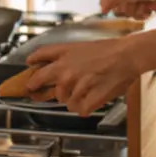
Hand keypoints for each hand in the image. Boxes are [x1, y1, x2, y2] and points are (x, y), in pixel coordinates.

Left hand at [25, 38, 139, 115]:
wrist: (127, 56)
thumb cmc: (110, 50)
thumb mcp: (82, 46)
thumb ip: (65, 56)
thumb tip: (50, 67)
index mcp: (64, 54)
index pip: (38, 57)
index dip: (31, 64)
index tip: (28, 69)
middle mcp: (65, 70)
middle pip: (39, 82)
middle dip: (35, 88)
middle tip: (34, 92)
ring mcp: (75, 86)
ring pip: (64, 100)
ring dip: (73, 98)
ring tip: (87, 89)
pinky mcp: (87, 99)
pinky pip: (79, 110)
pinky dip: (86, 107)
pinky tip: (93, 99)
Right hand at [100, 0, 155, 18]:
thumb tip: (101, 7)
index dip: (110, 3)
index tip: (107, 12)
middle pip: (118, 4)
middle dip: (127, 7)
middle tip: (135, 4)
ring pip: (128, 11)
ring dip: (136, 12)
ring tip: (146, 8)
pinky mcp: (146, 5)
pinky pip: (138, 15)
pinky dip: (143, 14)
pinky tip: (151, 11)